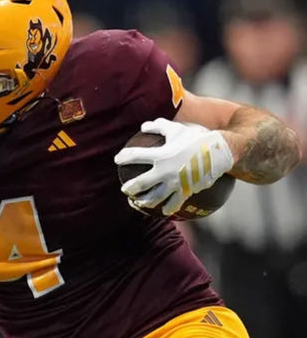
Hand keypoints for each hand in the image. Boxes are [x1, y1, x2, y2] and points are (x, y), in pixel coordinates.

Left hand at [114, 118, 233, 215]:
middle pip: (141, 183)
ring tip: (138, 203)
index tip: (117, 159)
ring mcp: (176, 183)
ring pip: (155, 198)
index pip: (135, 156)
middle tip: (125, 189)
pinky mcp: (186, 191)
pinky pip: (174, 203)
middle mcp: (165, 171)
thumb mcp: (176, 129)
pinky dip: (167, 208)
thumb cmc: (196, 138)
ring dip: (144, 202)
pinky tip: (163, 211)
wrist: (219, 151)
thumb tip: (143, 126)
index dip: (124, 157)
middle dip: (130, 188)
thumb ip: (159, 126)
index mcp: (160, 155)